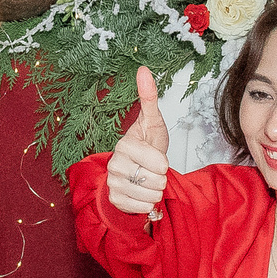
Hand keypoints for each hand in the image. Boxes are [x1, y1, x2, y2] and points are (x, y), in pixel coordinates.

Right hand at [105, 67, 169, 216]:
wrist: (133, 173)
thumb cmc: (147, 147)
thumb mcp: (153, 123)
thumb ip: (149, 98)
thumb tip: (144, 70)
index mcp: (124, 144)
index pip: (158, 163)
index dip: (163, 164)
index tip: (157, 159)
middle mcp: (114, 163)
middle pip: (156, 180)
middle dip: (160, 178)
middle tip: (151, 171)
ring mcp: (112, 183)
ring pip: (150, 195)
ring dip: (155, 192)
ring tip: (147, 181)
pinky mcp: (114, 199)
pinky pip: (142, 207)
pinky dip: (147, 204)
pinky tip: (140, 193)